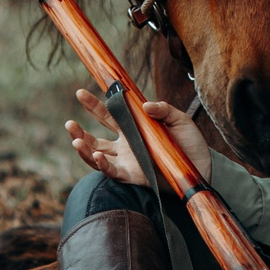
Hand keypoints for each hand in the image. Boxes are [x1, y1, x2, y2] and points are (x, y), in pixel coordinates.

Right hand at [64, 88, 214, 184]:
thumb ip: (164, 110)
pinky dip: (102, 164)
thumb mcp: (179, 120)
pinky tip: (97, 155)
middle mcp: (126, 145)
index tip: (80, 93)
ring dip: (84, 149)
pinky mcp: (133, 176)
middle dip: (79, 130)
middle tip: (68, 122)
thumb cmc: (190, 143)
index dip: (93, 105)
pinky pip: (112, 171)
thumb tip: (145, 104)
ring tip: (75, 140)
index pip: (108, 116)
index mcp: (133, 129)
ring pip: (97, 156)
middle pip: (95, 137)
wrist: (201, 169)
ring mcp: (127, 161)